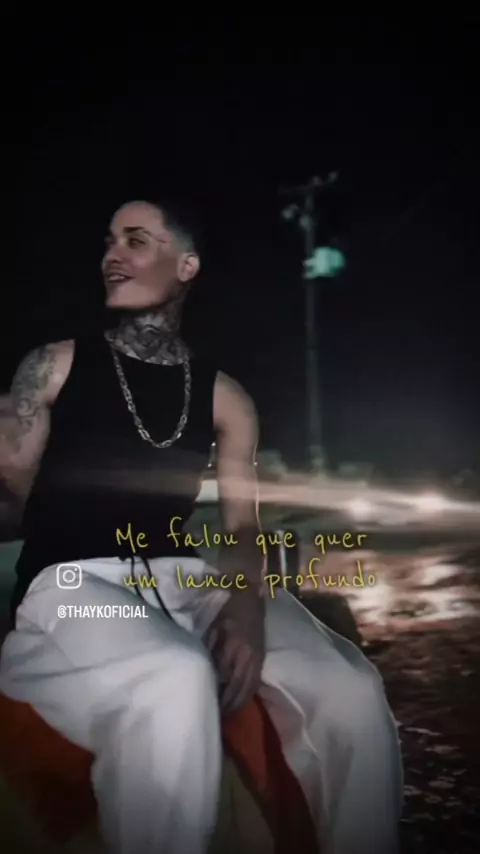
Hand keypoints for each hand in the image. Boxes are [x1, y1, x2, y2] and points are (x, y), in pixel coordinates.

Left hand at [206, 587, 264, 715]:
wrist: (251, 595)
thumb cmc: (228, 608)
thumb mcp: (215, 626)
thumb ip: (211, 649)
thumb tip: (205, 671)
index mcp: (236, 647)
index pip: (224, 676)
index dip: (216, 692)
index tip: (205, 704)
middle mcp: (249, 656)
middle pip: (238, 688)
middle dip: (227, 705)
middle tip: (215, 719)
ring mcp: (258, 659)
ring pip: (248, 688)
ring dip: (238, 704)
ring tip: (227, 717)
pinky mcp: (261, 659)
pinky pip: (255, 683)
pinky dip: (246, 696)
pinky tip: (239, 703)